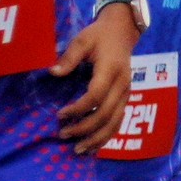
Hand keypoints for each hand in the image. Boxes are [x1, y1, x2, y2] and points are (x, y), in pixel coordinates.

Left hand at [51, 6, 140, 153]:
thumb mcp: (82, 40)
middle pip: (106, 114)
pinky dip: (106, 136)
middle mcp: (122, 85)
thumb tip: (53, 73)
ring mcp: (126, 93)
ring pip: (115, 123)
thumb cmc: (99, 36)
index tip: (60, 114)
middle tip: (63, 134)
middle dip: (84, 128)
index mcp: (111, 70)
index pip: (96, 95)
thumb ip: (69, 57)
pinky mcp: (126, 98)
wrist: (122, 32)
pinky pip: (119, 122)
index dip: (79, 108)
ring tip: (79, 149)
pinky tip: (94, 146)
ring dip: (97, 138)